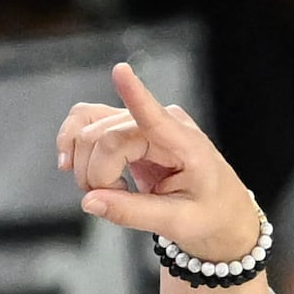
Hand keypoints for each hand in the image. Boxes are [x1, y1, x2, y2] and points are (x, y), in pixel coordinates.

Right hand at [58, 60, 267, 271]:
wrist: (221, 212)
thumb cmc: (210, 214)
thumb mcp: (178, 223)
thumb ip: (132, 213)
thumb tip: (89, 202)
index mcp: (186, 145)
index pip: (154, 117)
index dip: (134, 94)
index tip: (121, 71)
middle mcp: (162, 122)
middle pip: (104, 137)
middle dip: (96, 175)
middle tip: (114, 201)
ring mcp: (141, 121)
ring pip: (88, 127)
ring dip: (84, 164)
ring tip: (105, 190)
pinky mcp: (126, 127)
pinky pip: (87, 122)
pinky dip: (73, 144)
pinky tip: (72, 165)